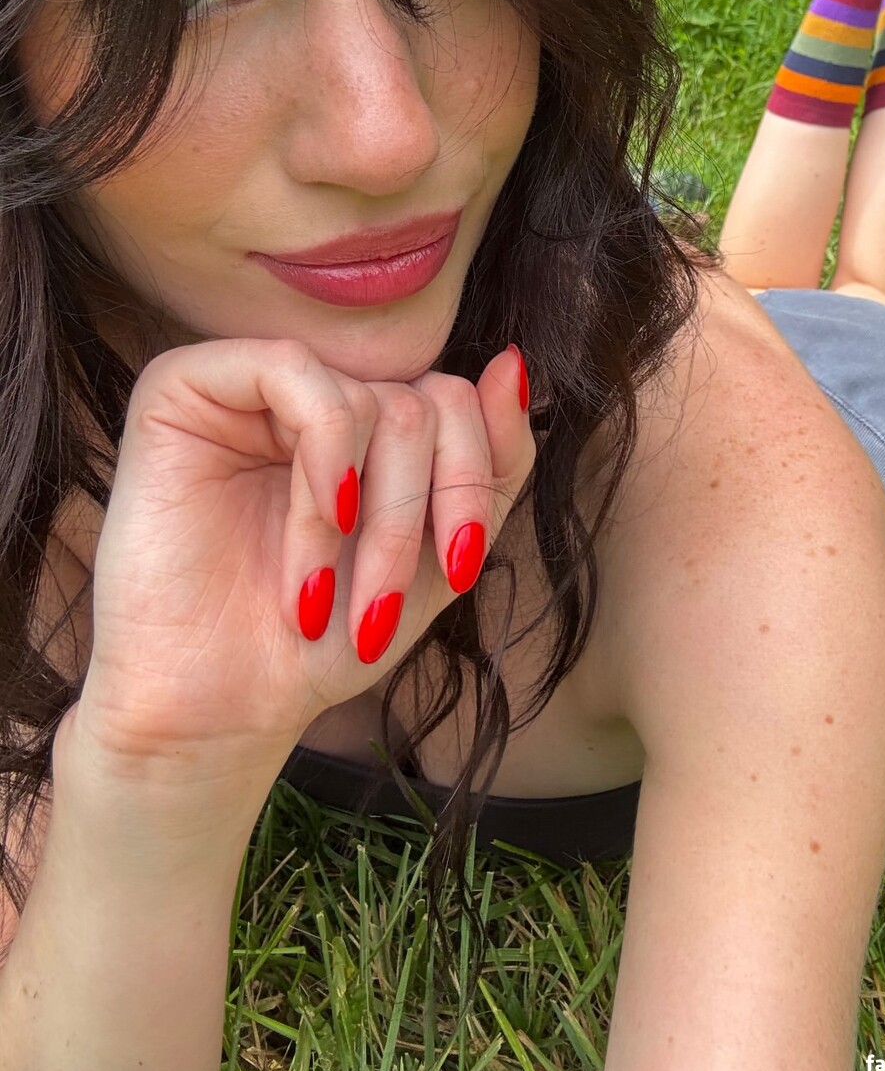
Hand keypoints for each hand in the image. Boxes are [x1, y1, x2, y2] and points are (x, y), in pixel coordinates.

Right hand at [68, 338, 534, 781]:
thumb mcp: (437, 556)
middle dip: (413, 517)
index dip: (470, 481)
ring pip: (368, 399)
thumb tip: (514, 363)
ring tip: (323, 593)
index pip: (454, 402)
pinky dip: (324, 459)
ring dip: (365, 517)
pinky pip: (293, 373)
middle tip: (378, 607)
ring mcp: (246, 384)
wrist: (217, 707)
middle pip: (420, 404)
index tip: (456, 570)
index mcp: (364, 421)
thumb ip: (489, 464)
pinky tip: (318, 523)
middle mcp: (310, 390)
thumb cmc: (321, 638)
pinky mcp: (184, 384)